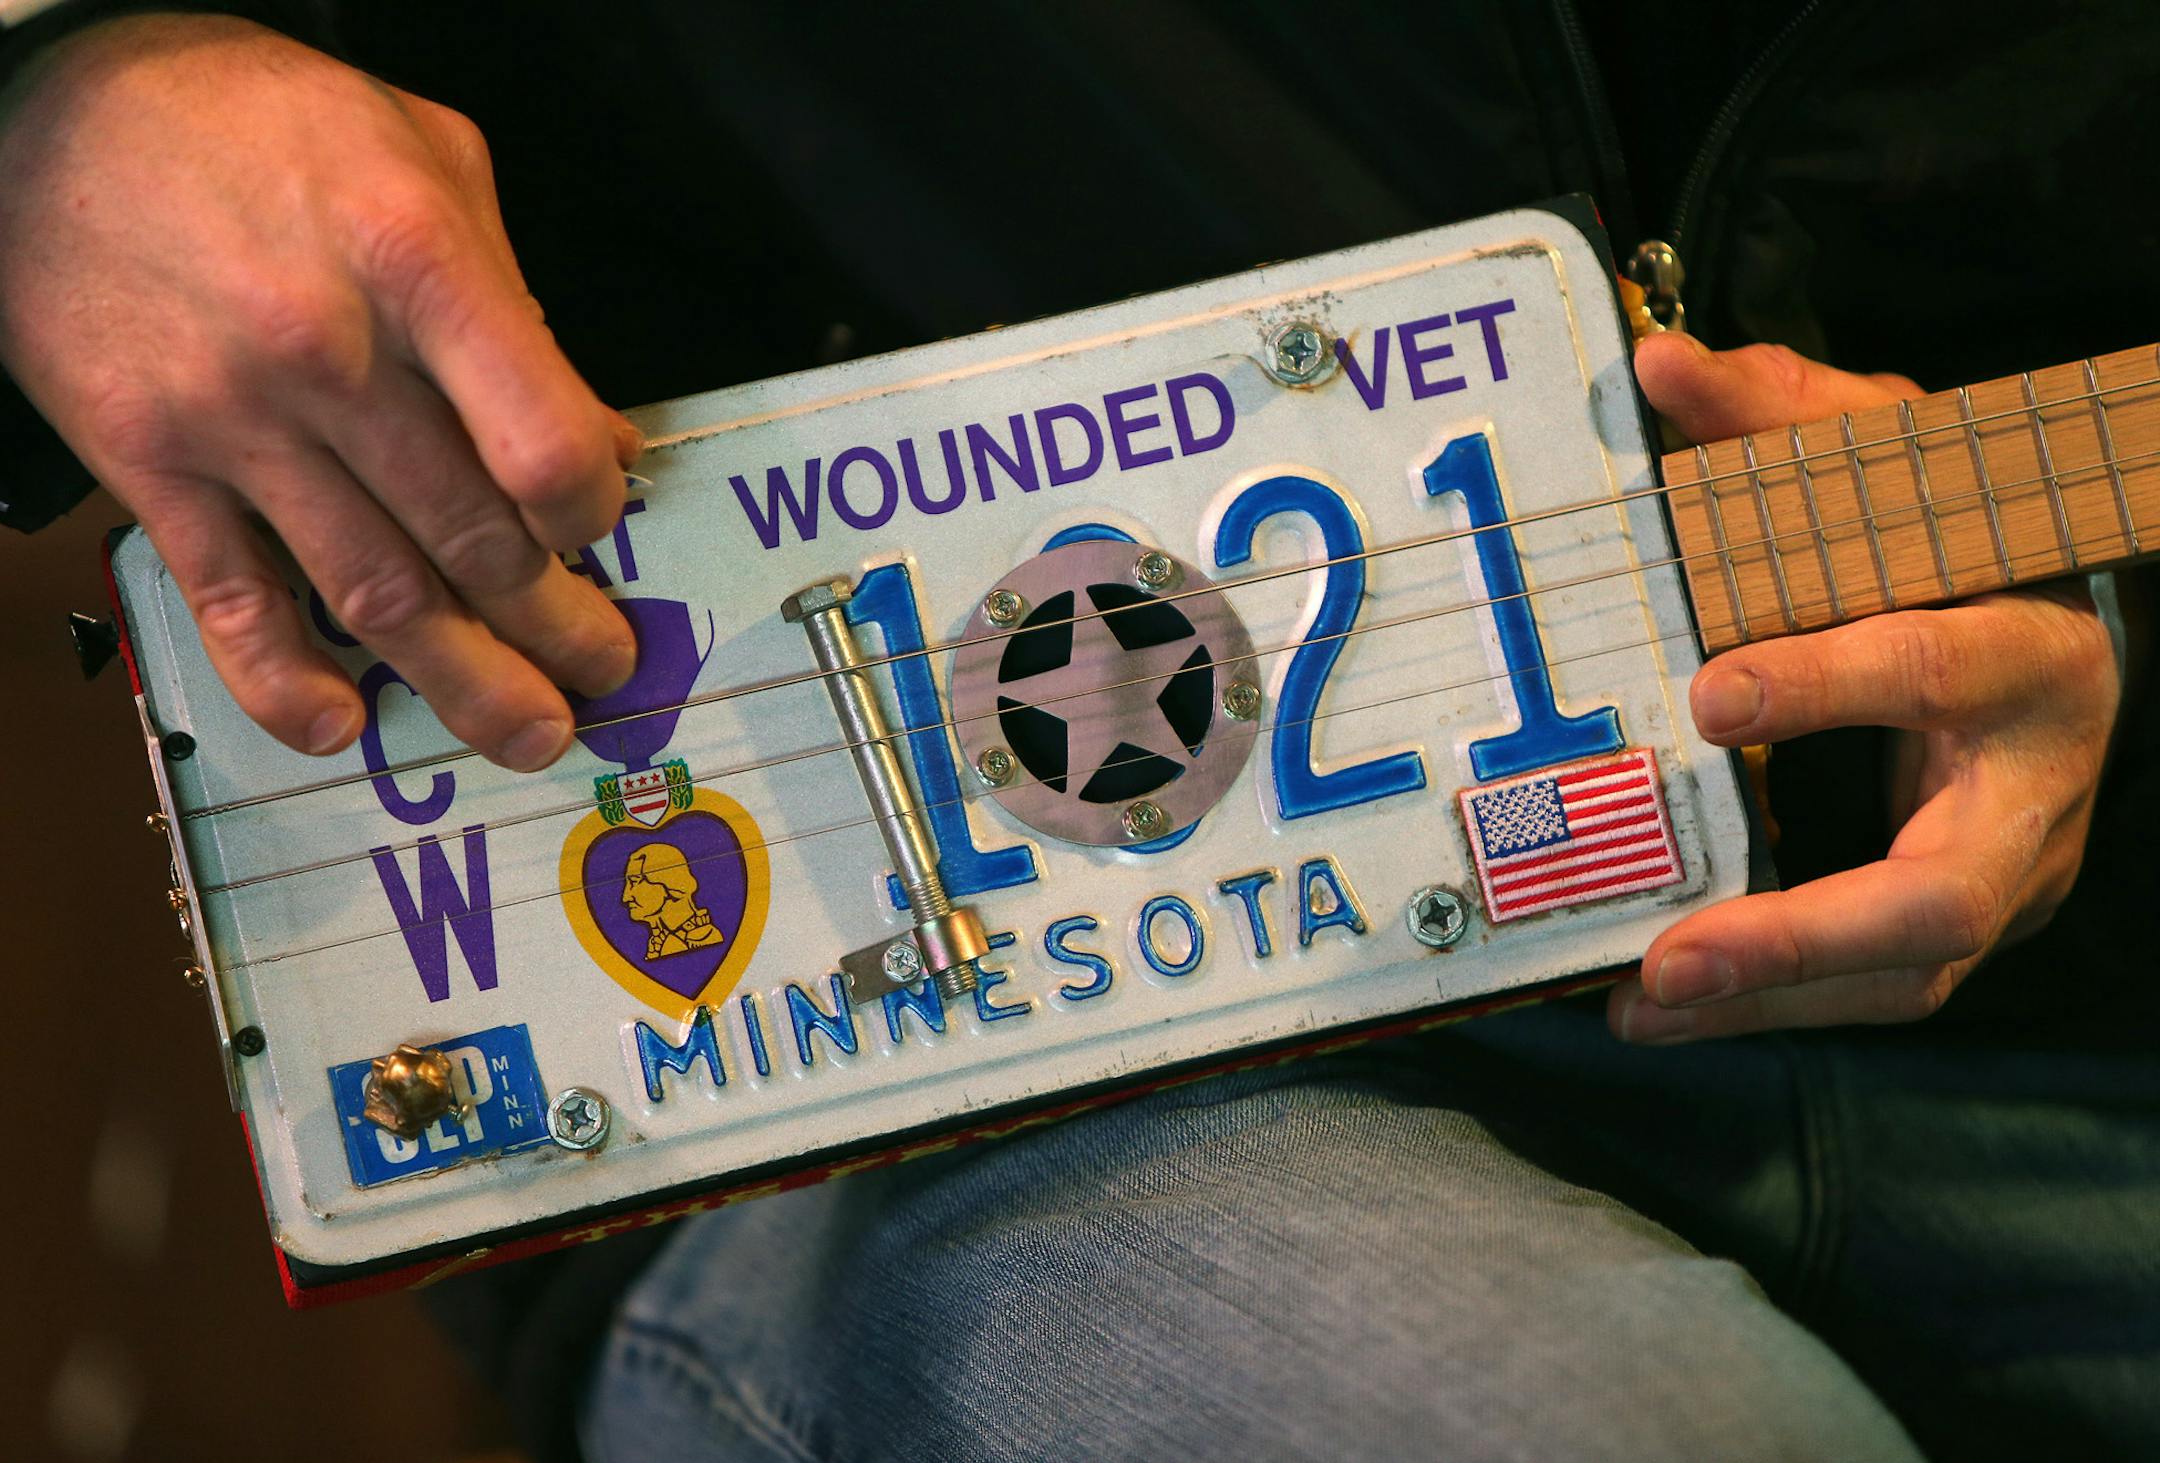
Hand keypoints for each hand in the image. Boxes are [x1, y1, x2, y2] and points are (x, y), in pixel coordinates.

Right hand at [0, 15, 638, 768]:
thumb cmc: (254, 121)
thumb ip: (515, 300)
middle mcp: (327, 354)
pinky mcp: (148, 466)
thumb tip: (597, 435)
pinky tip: (340, 727)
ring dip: (464, 682)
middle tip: (603, 671)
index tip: (601, 525)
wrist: (51, 107)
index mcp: (415, 263)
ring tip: (527, 729)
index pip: (541, 446)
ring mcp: (232, 421)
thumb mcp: (423, 156)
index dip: (593, 511)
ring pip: (373, 592)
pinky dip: (285, 680)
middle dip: (557, 627)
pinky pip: (230, 600)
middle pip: (472, 540)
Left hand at [1610, 334, 2120, 1040]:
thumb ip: (1787, 415)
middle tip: (1678, 953)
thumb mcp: (1892, 460)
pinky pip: (1877, 989)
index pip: (1937, 664)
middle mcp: (2036, 780)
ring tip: (1644, 1001)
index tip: (1709, 695)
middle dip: (1806, 930)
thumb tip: (1662, 364)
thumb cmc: (1956, 541)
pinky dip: (1769, 1005)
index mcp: (2025, 643)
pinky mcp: (1968, 921)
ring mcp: (2011, 869)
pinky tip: (1657, 1006)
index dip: (1829, 681)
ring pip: (1908, 969)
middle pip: (1947, 888)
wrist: (2059, 631)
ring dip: (1770, 996)